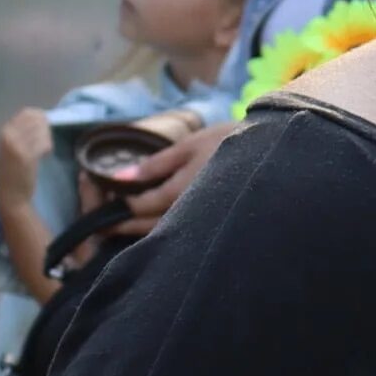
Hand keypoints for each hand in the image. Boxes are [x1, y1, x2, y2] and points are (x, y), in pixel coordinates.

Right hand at [0, 109, 53, 200]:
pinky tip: (43, 156)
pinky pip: (45, 143)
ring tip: (41, 152)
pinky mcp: (26, 155)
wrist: (11, 193)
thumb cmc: (15, 169)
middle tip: (43, 143)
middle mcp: (7, 134)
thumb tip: (41, 116)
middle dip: (45, 129)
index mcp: (4, 131)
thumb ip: (22, 130)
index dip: (40, 119)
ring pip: (42, 130)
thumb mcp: (12, 145)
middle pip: (37, 119)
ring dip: (47, 139)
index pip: (27, 113)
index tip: (42, 132)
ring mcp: (16, 144)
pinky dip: (47, 148)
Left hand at [105, 119, 239, 238]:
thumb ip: (155, 164)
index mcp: (180, 192)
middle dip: (125, 226)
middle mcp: (190, 213)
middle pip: (149, 227)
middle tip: (104, 227)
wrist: (273, 154)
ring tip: (126, 227)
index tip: (102, 204)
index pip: (140, 206)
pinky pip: (184, 232)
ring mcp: (203, 222)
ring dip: (144, 232)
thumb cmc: (229, 142)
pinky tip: (158, 226)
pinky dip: (165, 230)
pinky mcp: (214, 224)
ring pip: (167, 233)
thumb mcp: (189, 145)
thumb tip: (119, 178)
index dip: (119, 206)